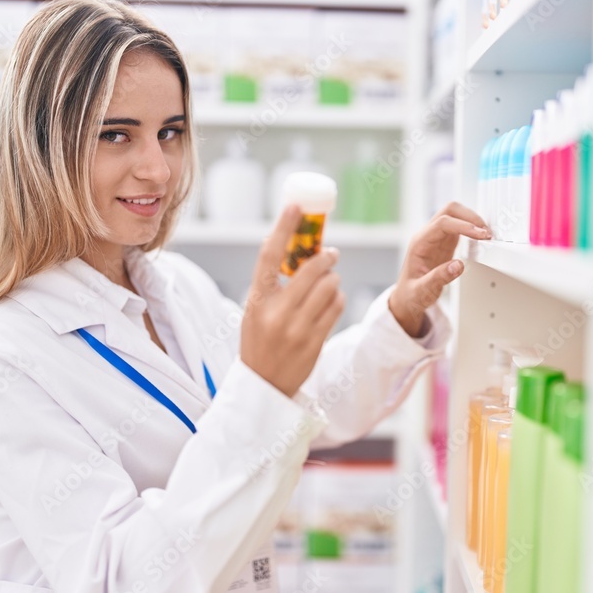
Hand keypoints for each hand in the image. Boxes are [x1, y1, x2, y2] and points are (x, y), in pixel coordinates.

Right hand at [241, 205, 345, 397]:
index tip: (296, 206)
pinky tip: (330, 302)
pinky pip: (336, 307)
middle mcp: (276, 312)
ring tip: (327, 284)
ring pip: (328, 287)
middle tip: (330, 253)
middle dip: (325, 257)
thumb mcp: (255, 311)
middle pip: (310, 269)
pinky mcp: (315, 341)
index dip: (283, 227)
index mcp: (257, 300)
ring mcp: (297, 328)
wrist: (264, 385)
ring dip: (332, 279)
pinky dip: (336, 299)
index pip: (269, 255)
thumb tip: (290, 246)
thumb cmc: (259, 341)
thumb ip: (271, 284)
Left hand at [389, 202, 490, 336]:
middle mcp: (428, 236)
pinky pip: (460, 228)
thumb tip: (458, 265)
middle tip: (486, 232)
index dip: (463, 226)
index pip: (442, 223)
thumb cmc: (411, 294)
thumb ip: (439, 278)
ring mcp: (437, 238)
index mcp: (419, 243)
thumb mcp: (422, 291)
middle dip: (470, 217)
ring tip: (487, 235)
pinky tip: (480, 238)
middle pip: (449, 211)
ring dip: (473, 221)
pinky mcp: (445, 243)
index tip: (480, 235)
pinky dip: (472, 229)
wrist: (407, 298)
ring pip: (456, 216)